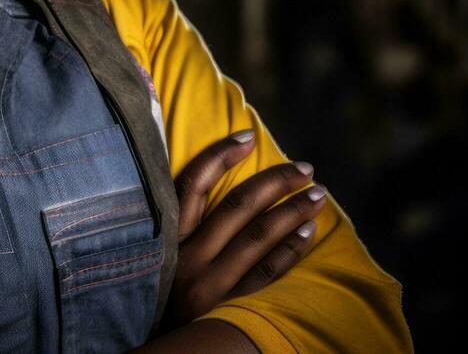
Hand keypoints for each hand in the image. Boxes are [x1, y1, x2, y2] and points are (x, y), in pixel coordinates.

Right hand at [163, 131, 326, 327]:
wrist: (152, 348)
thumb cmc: (151, 292)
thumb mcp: (150, 254)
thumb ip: (169, 222)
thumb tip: (197, 181)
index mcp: (164, 237)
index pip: (193, 184)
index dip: (220, 155)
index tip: (248, 135)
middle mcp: (186, 257)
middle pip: (238, 207)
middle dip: (275, 182)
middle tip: (304, 168)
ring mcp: (210, 285)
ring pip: (258, 237)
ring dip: (292, 211)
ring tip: (317, 195)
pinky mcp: (228, 309)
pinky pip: (267, 274)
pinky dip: (290, 250)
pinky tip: (308, 232)